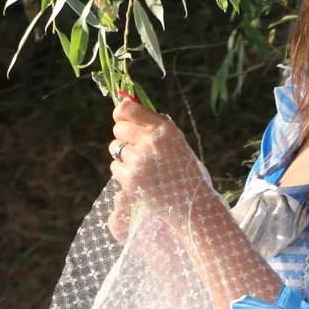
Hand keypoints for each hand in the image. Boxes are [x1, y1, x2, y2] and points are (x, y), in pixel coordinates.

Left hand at [109, 99, 209, 223]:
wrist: (194, 204)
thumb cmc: (184, 170)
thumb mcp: (176, 142)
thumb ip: (153, 126)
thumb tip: (124, 104)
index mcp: (165, 128)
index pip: (128, 109)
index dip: (121, 114)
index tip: (123, 119)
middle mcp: (152, 141)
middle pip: (119, 128)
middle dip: (123, 137)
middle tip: (138, 149)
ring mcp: (140, 160)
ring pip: (115, 148)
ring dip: (123, 155)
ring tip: (143, 166)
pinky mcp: (131, 178)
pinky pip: (115, 167)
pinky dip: (124, 172)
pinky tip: (141, 178)